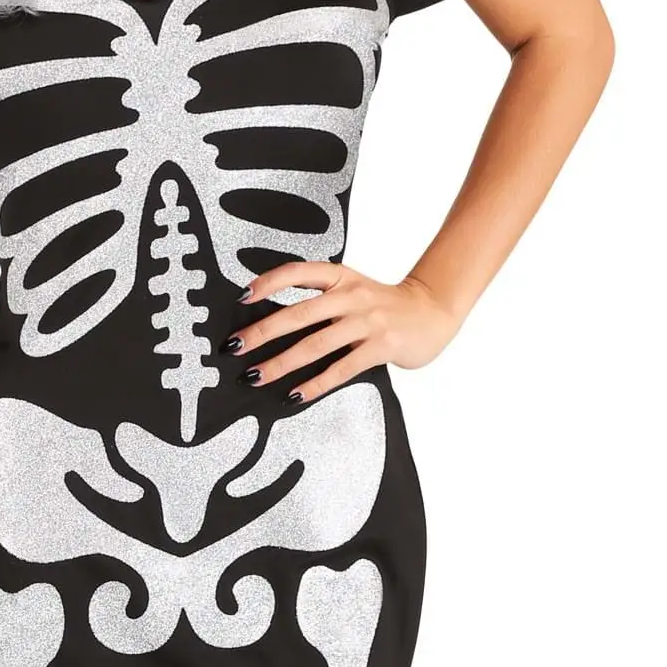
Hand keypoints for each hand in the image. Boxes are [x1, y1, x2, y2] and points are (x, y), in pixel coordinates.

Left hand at [228, 261, 462, 401]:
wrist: (432, 311)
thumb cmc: (384, 304)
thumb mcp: (353, 287)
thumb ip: (320, 297)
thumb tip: (273, 321)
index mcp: (341, 276)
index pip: (298, 272)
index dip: (268, 283)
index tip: (243, 298)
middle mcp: (352, 296)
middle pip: (299, 314)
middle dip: (262, 332)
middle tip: (234, 347)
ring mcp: (367, 322)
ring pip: (315, 344)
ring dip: (281, 363)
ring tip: (256, 376)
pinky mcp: (381, 347)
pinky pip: (341, 368)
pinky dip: (316, 383)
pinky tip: (295, 394)